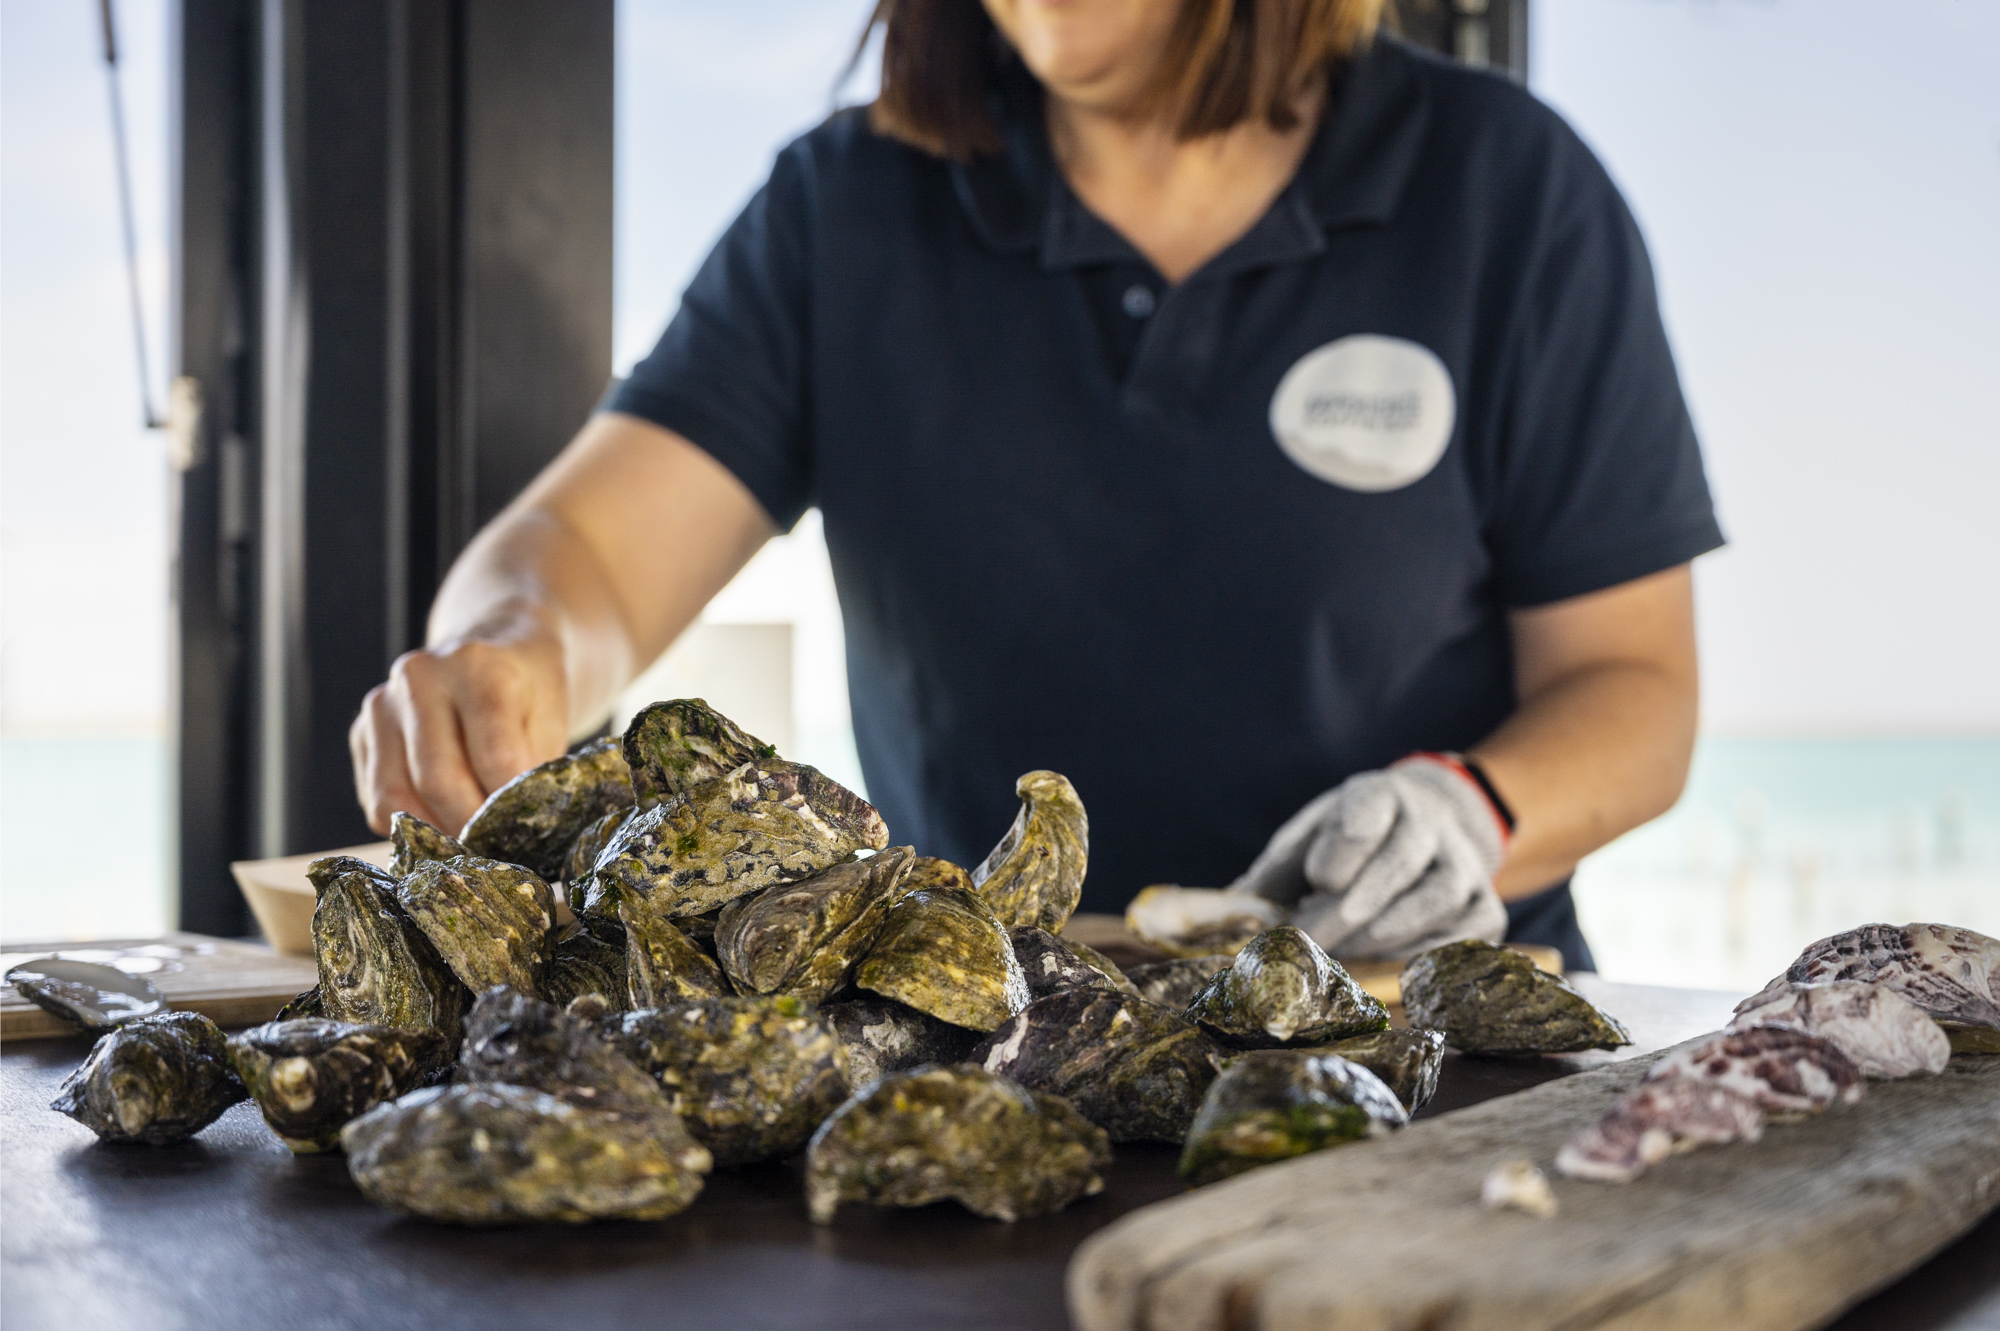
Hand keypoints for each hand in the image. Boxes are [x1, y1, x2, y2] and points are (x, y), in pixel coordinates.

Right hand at [348, 620, 570, 837]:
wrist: (496, 652)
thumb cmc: (529, 693)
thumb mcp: (553, 722)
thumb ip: (534, 772)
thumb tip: (517, 833)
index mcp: (477, 666)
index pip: (494, 756)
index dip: (510, 806)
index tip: (526, 829)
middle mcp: (420, 677)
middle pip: (438, 780)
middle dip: (471, 827)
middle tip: (497, 847)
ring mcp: (383, 704)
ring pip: (396, 797)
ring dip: (436, 831)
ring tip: (470, 838)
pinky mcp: (361, 733)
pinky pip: (377, 800)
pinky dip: (411, 824)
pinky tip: (443, 817)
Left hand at [1228, 755, 1509, 959]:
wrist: (1430, 829)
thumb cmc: (1347, 844)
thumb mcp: (1307, 839)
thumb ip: (1272, 875)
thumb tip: (1228, 917)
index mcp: (1380, 794)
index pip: (1370, 807)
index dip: (1345, 845)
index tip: (1318, 878)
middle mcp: (1431, 822)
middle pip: (1398, 863)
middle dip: (1349, 908)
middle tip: (1311, 940)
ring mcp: (1465, 864)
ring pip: (1431, 901)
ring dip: (1379, 934)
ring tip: (1339, 954)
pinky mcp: (1486, 906)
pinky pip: (1457, 935)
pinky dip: (1416, 952)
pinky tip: (1381, 959)